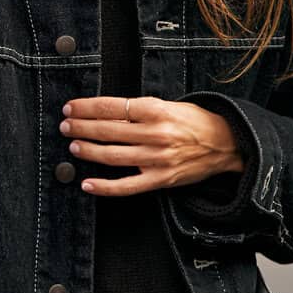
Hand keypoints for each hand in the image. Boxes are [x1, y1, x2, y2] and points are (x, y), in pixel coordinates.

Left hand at [59, 95, 244, 194]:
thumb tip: (105, 113)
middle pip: (107, 131)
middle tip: (66, 126)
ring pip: (112, 156)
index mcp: (156, 110)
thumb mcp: (169, 105)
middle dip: (81, 128)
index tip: (71, 108)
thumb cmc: (195, 122)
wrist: (226, 144)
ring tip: (74, 147)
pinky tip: (87, 184)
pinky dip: (105, 187)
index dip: (86, 108)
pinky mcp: (160, 179)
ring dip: (88, 151)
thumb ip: (139, 110)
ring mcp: (157, 158)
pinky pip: (127, 186)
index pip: (111, 107)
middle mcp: (155, 133)